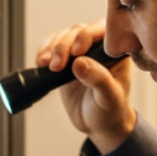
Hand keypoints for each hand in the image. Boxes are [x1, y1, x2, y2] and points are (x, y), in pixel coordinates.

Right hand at [35, 21, 135, 152]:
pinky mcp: (64, 60)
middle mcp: (97, 48)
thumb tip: (79, 63)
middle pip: (78, 32)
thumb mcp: (109, 97)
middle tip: (57, 66)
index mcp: (115, 52)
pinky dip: (44, 52)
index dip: (87, 36)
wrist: (98, 124)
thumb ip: (98, 79)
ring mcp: (80, 53)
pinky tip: (41, 63)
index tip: (76, 52)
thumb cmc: (111, 110)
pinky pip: (51, 47)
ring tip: (47, 66)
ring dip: (53, 49)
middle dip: (64, 46)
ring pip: (63, 37)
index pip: (101, 31)